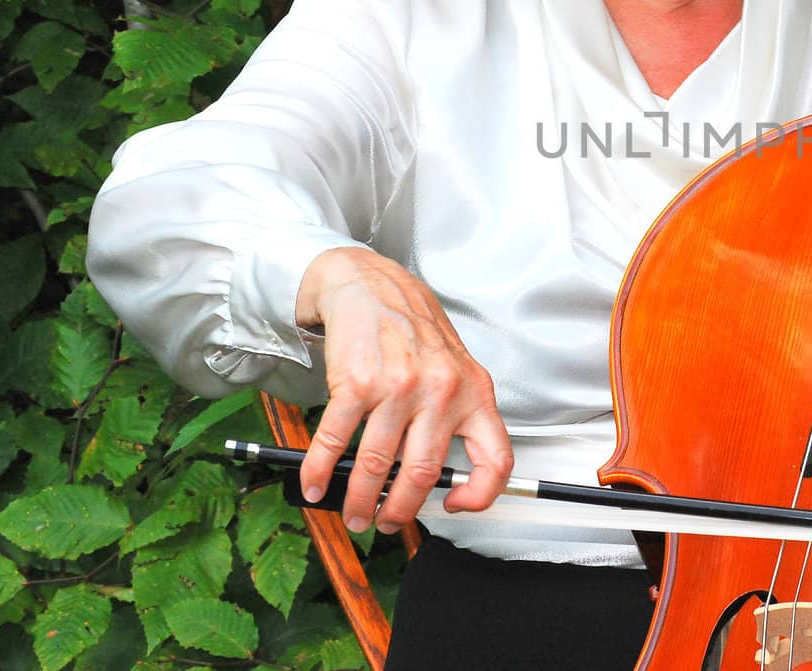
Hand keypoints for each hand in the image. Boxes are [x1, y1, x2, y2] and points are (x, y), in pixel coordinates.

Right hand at [294, 247, 512, 532]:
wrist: (375, 287)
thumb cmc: (417, 334)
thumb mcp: (457, 371)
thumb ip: (458, 419)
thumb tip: (444, 479)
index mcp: (474, 393)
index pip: (495, 457)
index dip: (481, 494)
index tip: (457, 506)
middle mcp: (441, 392)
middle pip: (424, 474)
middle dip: (400, 511)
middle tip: (386, 522)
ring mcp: (399, 387)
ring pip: (377, 465)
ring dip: (359, 500)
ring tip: (352, 513)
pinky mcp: (357, 383)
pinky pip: (335, 441)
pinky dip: (320, 471)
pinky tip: (316, 485)